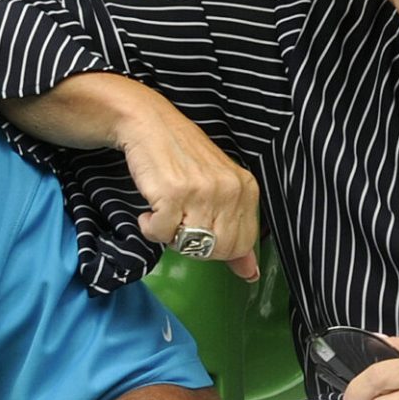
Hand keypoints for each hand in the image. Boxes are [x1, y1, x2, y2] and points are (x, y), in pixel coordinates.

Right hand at [116, 90, 259, 281]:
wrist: (150, 125)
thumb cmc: (182, 159)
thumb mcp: (218, 190)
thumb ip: (236, 233)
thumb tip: (249, 274)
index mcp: (246, 190)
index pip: (241, 245)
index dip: (215, 246)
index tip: (199, 227)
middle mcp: (229, 190)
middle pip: (215, 250)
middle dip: (192, 244)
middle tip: (180, 220)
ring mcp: (202, 192)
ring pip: (188, 245)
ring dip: (168, 234)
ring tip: (165, 210)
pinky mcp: (173, 194)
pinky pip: (161, 234)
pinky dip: (149, 227)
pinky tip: (150, 207)